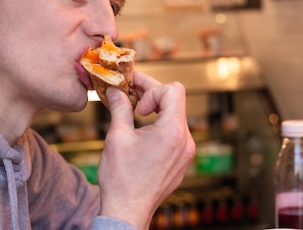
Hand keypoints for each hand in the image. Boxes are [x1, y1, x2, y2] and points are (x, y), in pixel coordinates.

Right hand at [97, 71, 195, 228]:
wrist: (128, 212)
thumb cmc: (122, 179)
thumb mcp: (117, 137)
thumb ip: (120, 108)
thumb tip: (116, 91)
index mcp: (172, 132)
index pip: (173, 90)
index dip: (151, 90)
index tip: (136, 105)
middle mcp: (185, 141)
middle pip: (175, 102)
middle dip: (150, 94)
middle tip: (129, 91)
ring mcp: (186, 152)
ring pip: (175, 117)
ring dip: (155, 111)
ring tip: (133, 114)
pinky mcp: (182, 161)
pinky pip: (175, 133)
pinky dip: (159, 126)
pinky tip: (141, 132)